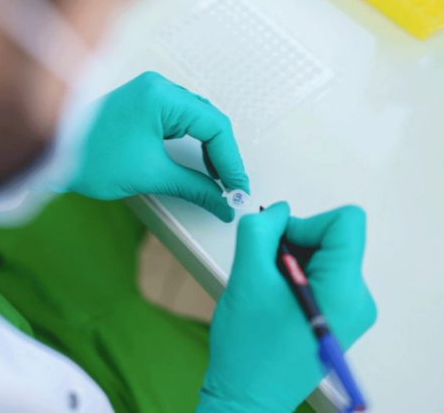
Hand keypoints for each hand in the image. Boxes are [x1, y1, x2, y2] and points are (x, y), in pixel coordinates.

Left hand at [68, 72, 249, 221]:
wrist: (53, 158)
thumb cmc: (89, 158)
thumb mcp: (150, 175)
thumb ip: (194, 187)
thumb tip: (221, 200)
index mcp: (160, 96)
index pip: (214, 125)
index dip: (231, 159)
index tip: (237, 185)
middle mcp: (157, 89)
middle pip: (207, 120)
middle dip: (222, 155)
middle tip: (230, 185)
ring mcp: (148, 95)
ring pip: (195, 121)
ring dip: (208, 149)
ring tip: (217, 178)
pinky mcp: (142, 107)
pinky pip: (179, 122)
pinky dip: (192, 143)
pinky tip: (198, 162)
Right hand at [198, 203, 376, 412]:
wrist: (247, 397)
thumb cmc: (248, 346)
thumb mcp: (247, 278)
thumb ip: (260, 231)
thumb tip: (278, 211)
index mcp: (344, 289)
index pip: (346, 222)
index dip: (306, 222)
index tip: (277, 245)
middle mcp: (358, 299)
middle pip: (334, 238)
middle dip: (294, 244)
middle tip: (265, 272)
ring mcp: (350, 311)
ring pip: (325, 256)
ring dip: (291, 262)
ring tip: (267, 291)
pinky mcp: (338, 319)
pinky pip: (322, 277)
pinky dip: (294, 277)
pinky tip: (274, 301)